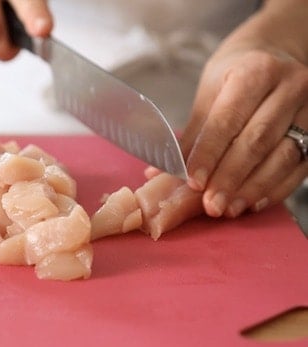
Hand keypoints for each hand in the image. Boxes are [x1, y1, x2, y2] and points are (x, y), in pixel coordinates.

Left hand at [179, 1, 307, 217]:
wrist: (276, 54)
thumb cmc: (236, 74)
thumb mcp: (210, 92)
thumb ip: (193, 133)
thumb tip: (163, 171)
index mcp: (255, 71)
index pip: (228, 120)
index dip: (208, 154)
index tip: (192, 182)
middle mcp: (289, 87)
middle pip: (257, 141)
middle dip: (230, 177)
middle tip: (210, 205)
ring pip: (283, 156)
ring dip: (252, 188)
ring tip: (228, 208)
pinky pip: (300, 167)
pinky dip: (275, 188)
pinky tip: (252, 202)